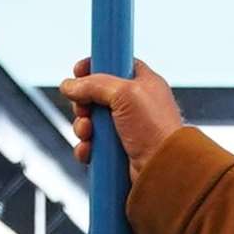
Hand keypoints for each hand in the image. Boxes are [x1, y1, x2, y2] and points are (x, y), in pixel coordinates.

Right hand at [60, 57, 183, 181]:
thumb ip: (94, 84)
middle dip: (83, 103)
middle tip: (85, 109)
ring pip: (90, 121)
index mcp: (143, 84)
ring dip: (82, 127)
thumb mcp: (125, 94)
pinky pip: (91, 145)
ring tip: (88, 133)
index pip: (115, 65)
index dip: (95, 67)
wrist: (164, 168)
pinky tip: (89, 150)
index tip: (78, 70)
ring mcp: (125, 129)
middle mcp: (134, 105)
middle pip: (95, 95)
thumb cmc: (155, 130)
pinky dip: (86, 147)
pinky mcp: (117, 150)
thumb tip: (69, 85)